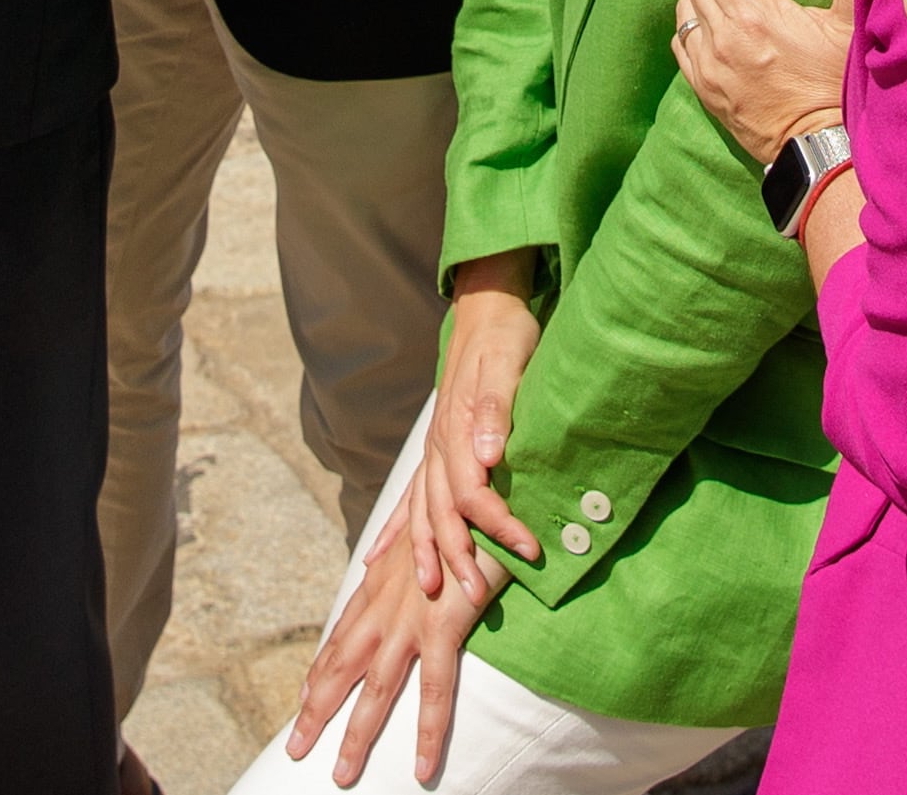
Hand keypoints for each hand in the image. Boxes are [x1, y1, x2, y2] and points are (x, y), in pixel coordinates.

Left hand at [286, 456, 501, 790]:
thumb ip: (397, 547)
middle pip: (342, 665)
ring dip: (356, 733)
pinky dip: (428, 731)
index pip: (342, 633)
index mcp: (382, 580)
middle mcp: (386, 600)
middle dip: (316, 710)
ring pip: (376, 688)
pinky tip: (423, 765)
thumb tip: (376, 558)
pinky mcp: (443, 624)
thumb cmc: (460, 501)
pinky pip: (435, 691)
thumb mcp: (422, 526)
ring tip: (340, 774)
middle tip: (294, 748)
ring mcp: (410, 616)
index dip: (320, 668)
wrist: (481, 479)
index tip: (303, 698)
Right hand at [413, 260, 541, 598]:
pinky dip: (397, 530)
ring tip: (432, 592)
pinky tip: (379, 561)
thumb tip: (488, 455)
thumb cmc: (505, 336)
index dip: (498, 524)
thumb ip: (498, 409)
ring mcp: (433, 450)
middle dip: (457, 557)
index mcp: (460, 429)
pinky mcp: (435, 450)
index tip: (527, 548)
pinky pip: (410, 498)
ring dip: (425, 553)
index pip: (474, 492)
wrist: (486, 308)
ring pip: (421, 510)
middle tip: (473, 597)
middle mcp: (440, 445)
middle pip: (443, 512)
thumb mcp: (509, 363)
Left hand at [672, 0, 847, 162]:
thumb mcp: (850, 23)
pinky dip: (694, 29)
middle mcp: (721, 37)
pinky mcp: (702, 90)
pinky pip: (681, 44)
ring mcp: (707, 66)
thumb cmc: (838, 85)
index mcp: (754, 15)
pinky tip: (718, 31)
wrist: (821, 149)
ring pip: (683, 8)